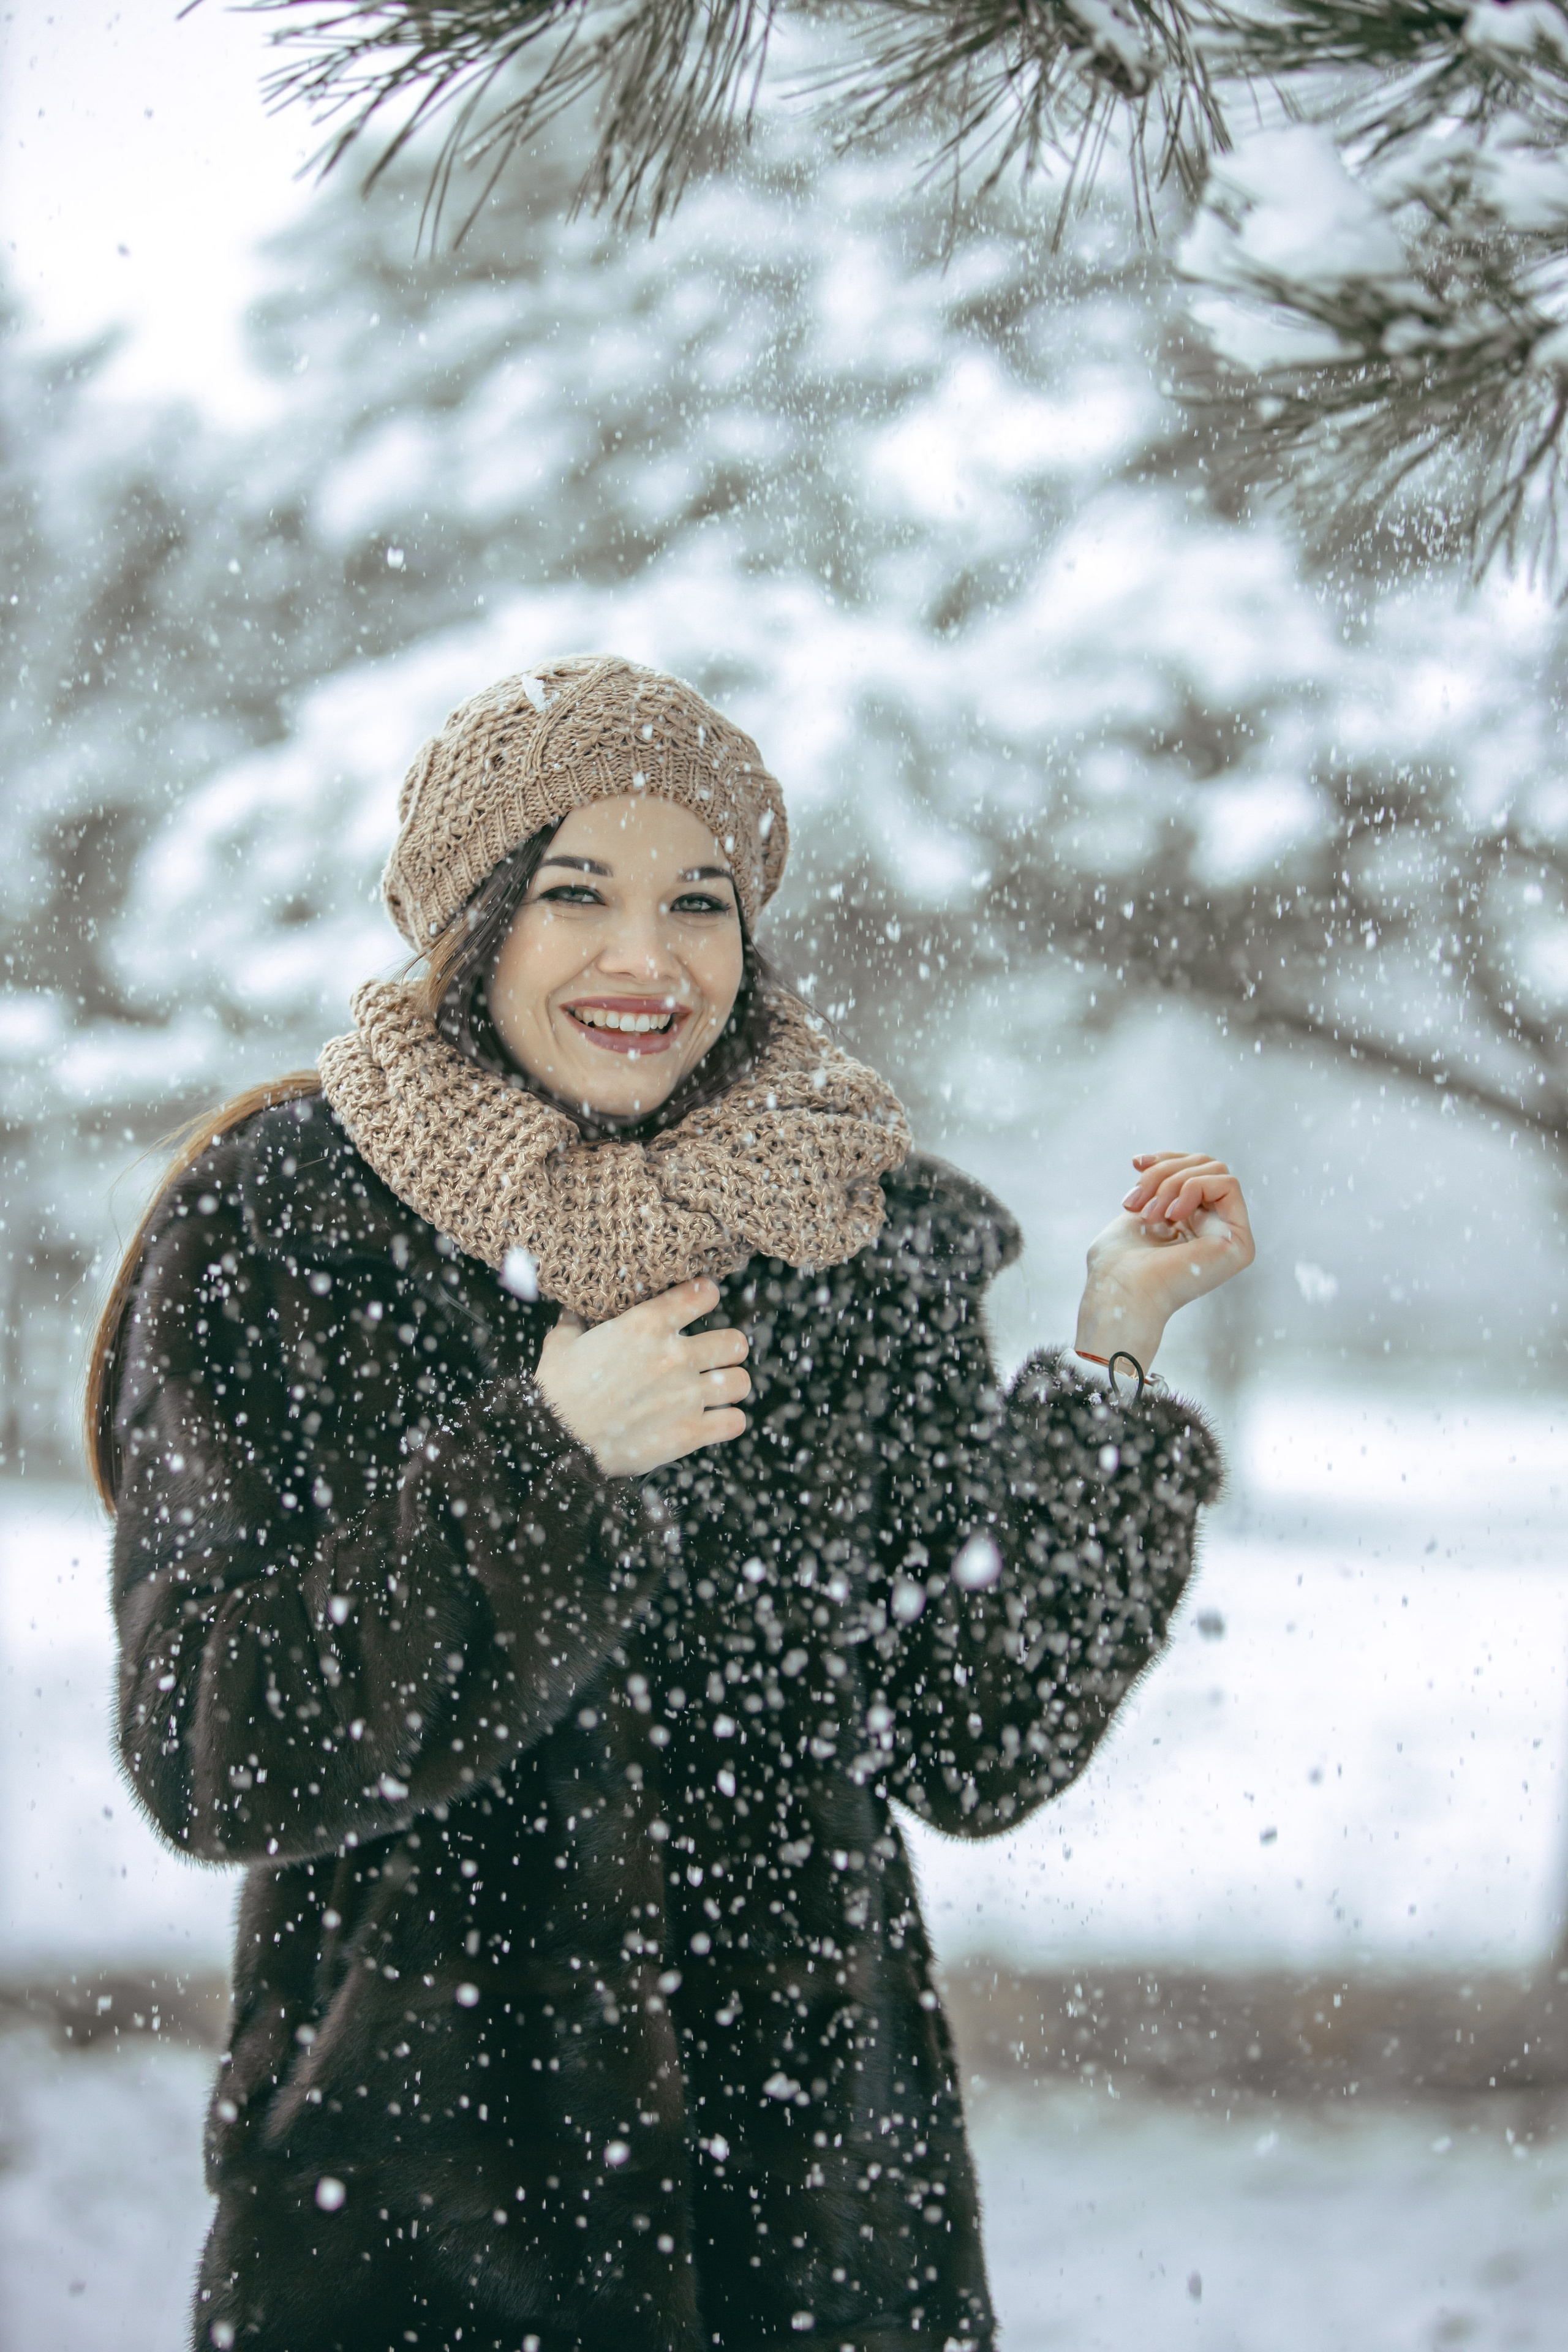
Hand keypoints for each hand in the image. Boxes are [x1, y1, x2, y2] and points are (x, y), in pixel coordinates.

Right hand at [534, 1277, 750, 1477]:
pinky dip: (728, 1422)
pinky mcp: (689, 1432)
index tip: (702, 1301)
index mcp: (646, 1325)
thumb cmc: (557, 1390)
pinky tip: (715, 1421)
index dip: (705, 1296)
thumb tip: (572, 1310)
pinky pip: (735, 1422)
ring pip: (742, 1382)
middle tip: (715, 1357)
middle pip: (736, 1342)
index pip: (702, 1295)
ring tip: (718, 1390)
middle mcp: (674, 1356)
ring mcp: (686, 1395)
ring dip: (731, 1385)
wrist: (557, 1440)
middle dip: (729, 1349)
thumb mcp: (561, 1345)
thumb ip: (575, 1323)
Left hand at [1075, 1151, 1255, 1371]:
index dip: (1165, 1159)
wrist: (1121, 1292)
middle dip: (1164, 1172)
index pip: (1192, 1169)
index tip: (1136, 1164)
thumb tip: (1154, 1163)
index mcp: (1189, 1223)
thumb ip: (1155, 1187)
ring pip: (1215, 1170)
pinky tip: (1173, 1214)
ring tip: (1152, 1215)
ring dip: (1174, 1182)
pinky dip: (1194, 1187)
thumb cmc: (1116, 1265)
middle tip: (1138, 1202)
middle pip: (1203, 1165)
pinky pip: (1228, 1185)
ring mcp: (1228, 1236)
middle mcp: (1212, 1228)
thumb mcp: (1134, 1210)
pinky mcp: (1240, 1242)